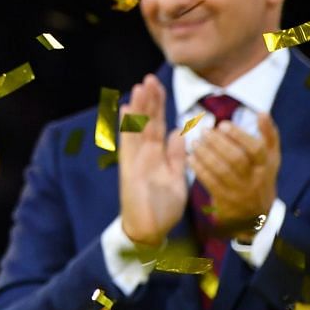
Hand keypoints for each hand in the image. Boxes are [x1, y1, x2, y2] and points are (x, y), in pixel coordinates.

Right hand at [117, 75, 187, 250]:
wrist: (148, 230)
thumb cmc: (162, 207)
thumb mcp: (177, 179)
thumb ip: (177, 157)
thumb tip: (181, 133)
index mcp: (158, 155)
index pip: (159, 125)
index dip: (159, 107)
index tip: (159, 87)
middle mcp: (145, 153)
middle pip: (147, 121)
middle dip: (149, 101)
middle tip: (149, 79)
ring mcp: (136, 159)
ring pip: (138, 128)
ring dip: (139, 108)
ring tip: (140, 87)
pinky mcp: (129, 166)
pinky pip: (128, 142)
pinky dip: (127, 125)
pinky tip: (127, 109)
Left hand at [192, 110, 280, 240]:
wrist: (256, 213)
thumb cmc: (260, 175)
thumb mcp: (270, 158)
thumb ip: (269, 135)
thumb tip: (263, 112)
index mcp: (268, 165)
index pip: (256, 149)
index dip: (239, 135)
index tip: (222, 124)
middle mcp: (256, 179)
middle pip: (237, 159)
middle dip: (218, 143)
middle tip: (204, 131)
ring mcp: (241, 191)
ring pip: (222, 171)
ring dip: (206, 154)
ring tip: (195, 142)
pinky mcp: (226, 201)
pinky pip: (211, 183)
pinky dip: (199, 169)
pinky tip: (190, 157)